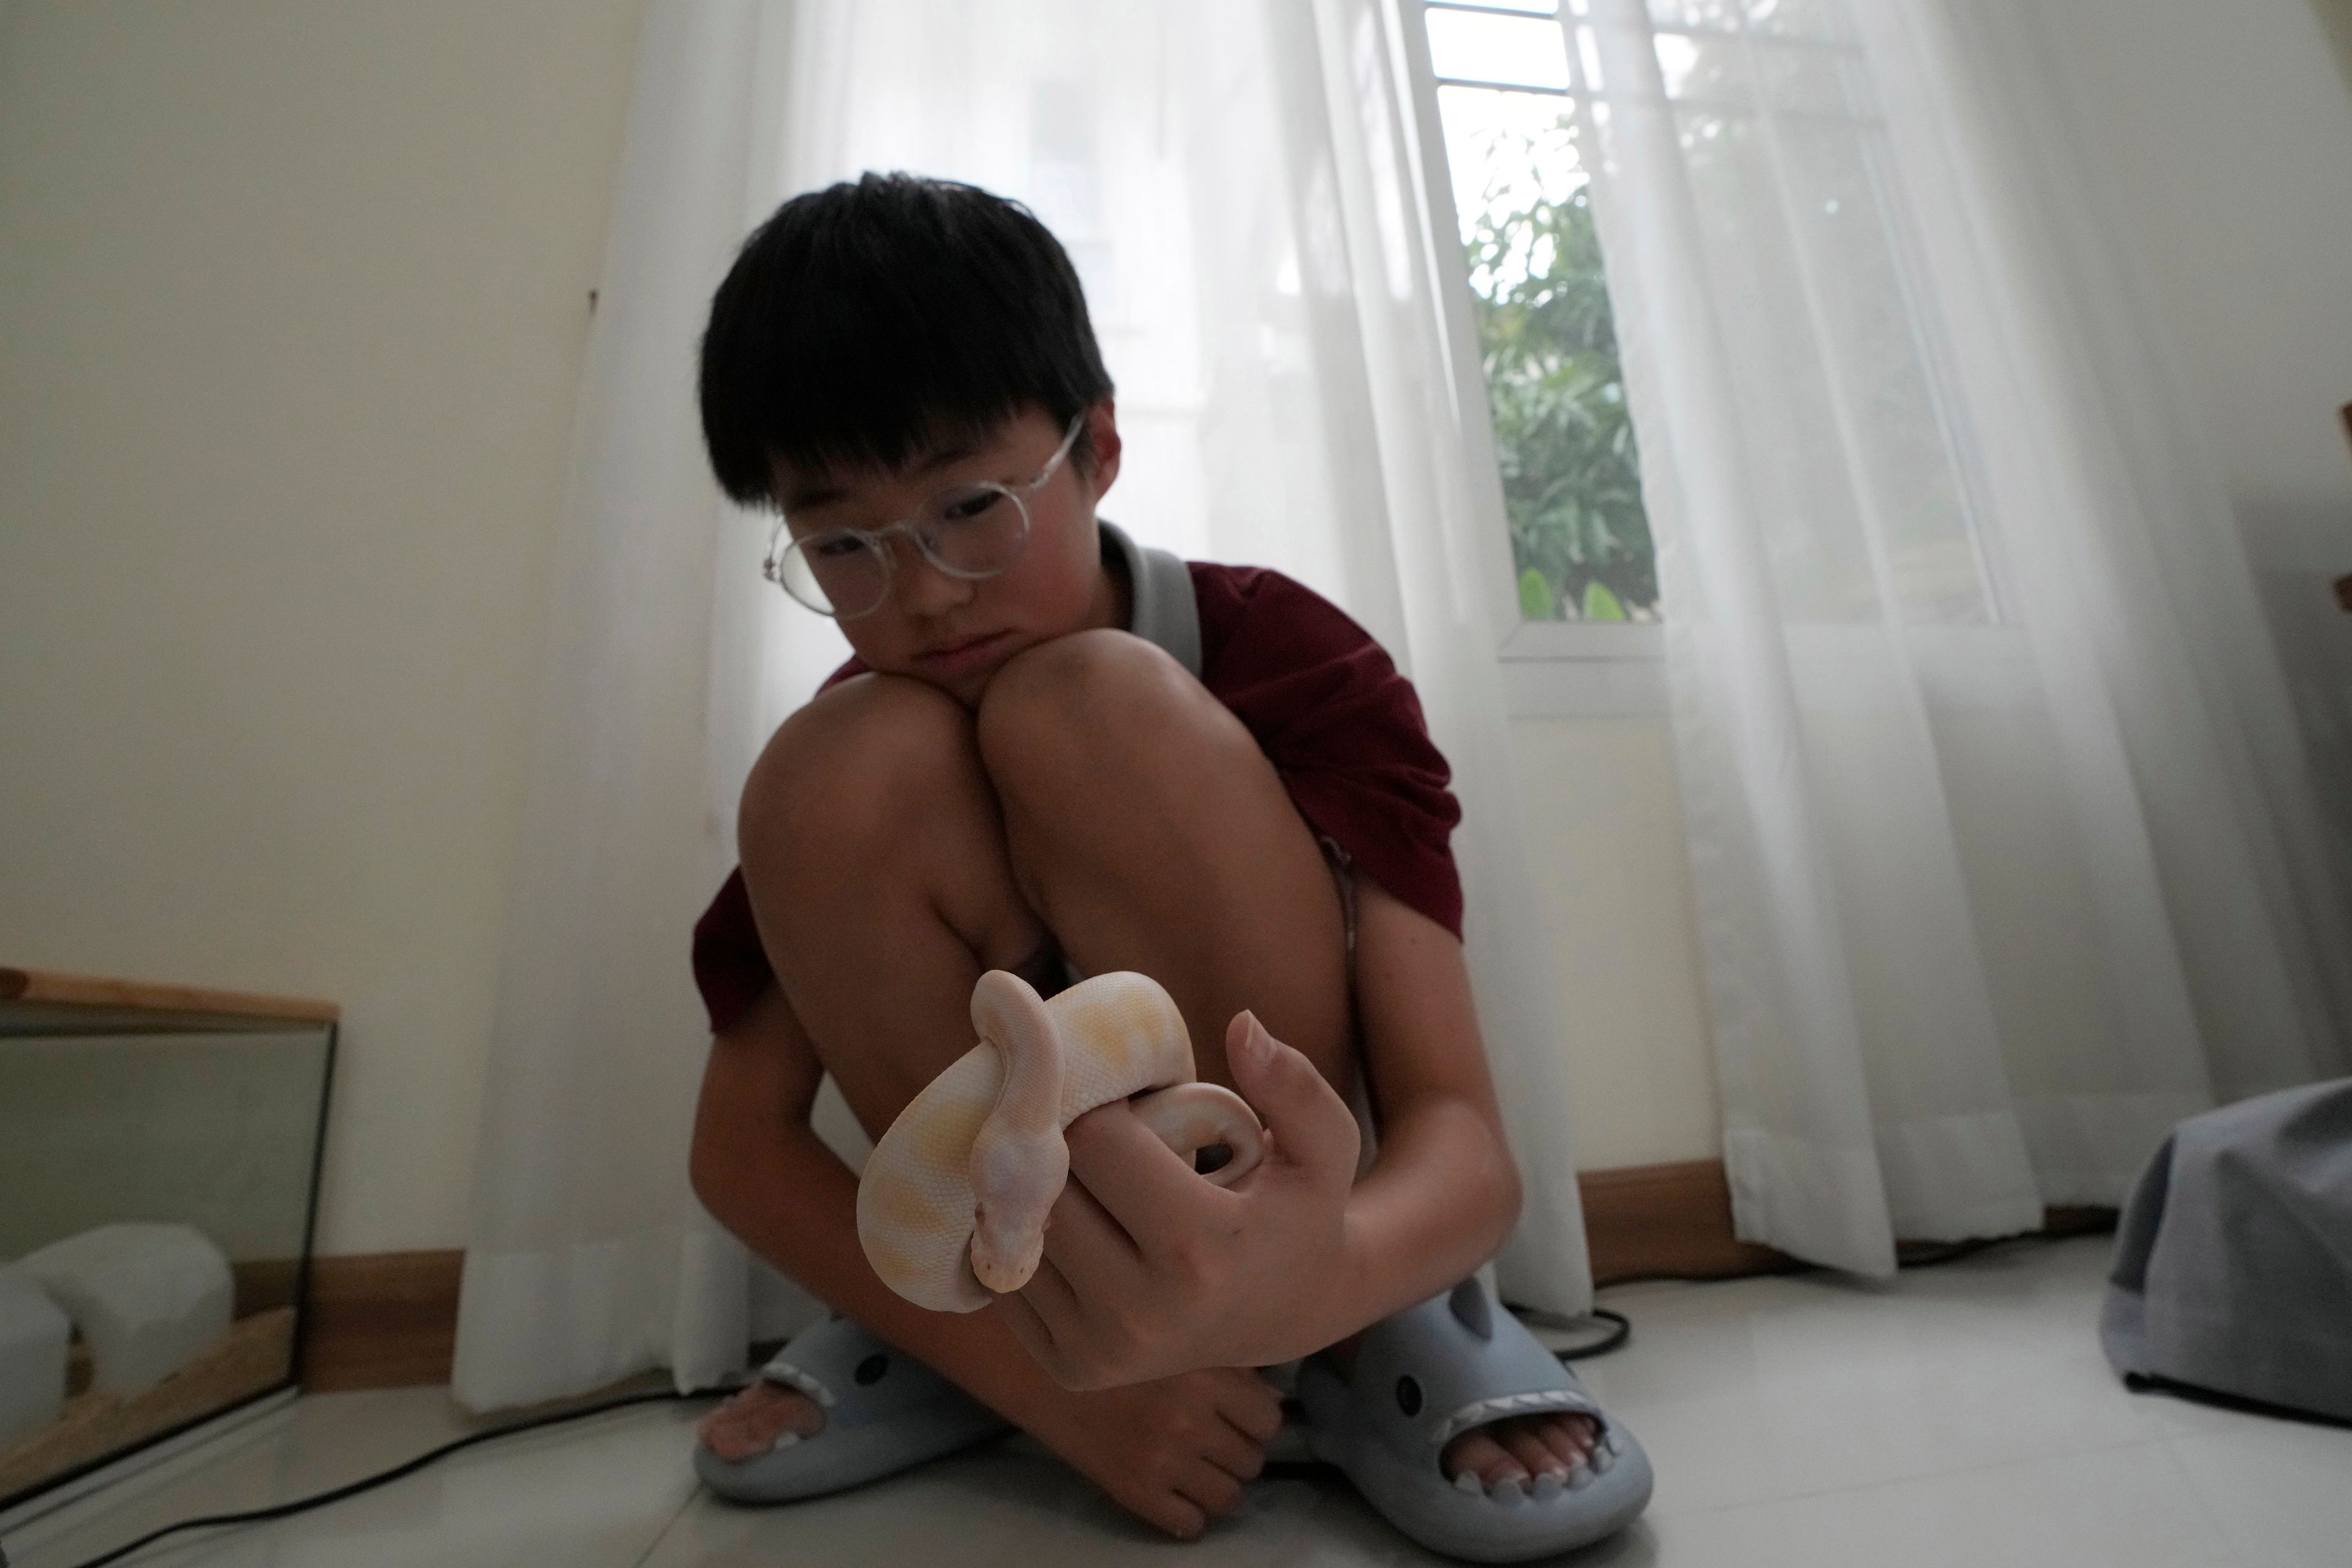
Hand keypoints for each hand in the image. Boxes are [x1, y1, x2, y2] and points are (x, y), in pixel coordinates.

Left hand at [995, 1011, 1362, 1388]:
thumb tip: (1241, 1025)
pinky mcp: (1071, 1371)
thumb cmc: (1300, 1212)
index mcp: (1198, 1250)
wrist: (1289, 1313)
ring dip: (1034, 1195)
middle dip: (1061, 1147)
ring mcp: (1101, 1352)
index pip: (1094, 1141)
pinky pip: (1011, 1282)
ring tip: (1080, 1178)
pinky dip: (1024, 1247)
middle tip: (1092, 1133)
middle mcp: (1142, 1314)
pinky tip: (1070, 1225)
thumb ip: (1294, 1084)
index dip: (1100, 1104)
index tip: (1122, 1100)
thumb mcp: (1325, 1147)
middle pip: (1047, 1188)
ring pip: (1017, 1236)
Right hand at [1019, 1365, 1283, 1540]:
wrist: (1039, 1372)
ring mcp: (1164, 1461)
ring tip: (1199, 1469)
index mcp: (1204, 1375)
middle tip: (1216, 1442)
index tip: (1240, 1418)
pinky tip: (1174, 1491)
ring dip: (1220, 1486)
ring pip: (1229, 1498)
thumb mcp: (1173, 1346)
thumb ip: (1228, 1368)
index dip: (1257, 1421)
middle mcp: (1189, 1419)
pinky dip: (1188, 1514)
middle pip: (1252, 1460)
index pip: (1269, 1418)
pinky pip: (1190, 1525)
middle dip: (1239, 1453)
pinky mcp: (1136, 1493)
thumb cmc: (1111, 1350)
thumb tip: (1273, 1398)